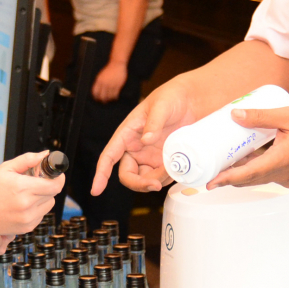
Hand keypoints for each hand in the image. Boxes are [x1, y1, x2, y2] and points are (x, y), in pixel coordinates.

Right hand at [0, 151, 63, 234]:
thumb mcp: (5, 168)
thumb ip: (27, 160)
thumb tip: (45, 154)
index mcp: (23, 189)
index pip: (55, 185)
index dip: (58, 177)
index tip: (54, 173)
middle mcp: (27, 206)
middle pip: (53, 194)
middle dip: (48, 185)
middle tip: (36, 181)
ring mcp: (27, 219)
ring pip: (48, 205)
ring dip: (43, 197)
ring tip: (27, 194)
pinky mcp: (26, 228)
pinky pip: (40, 215)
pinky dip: (36, 208)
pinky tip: (22, 204)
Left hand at [91, 59, 126, 101]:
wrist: (117, 64)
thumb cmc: (109, 69)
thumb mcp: (101, 75)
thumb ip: (98, 82)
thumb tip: (97, 91)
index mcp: (99, 80)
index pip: (95, 92)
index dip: (95, 97)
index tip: (97, 99)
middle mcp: (104, 83)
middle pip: (102, 96)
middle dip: (102, 100)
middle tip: (104, 101)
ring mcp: (111, 85)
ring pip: (109, 96)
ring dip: (109, 99)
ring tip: (109, 100)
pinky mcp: (118, 85)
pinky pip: (115, 95)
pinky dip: (114, 98)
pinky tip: (115, 98)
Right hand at [91, 77, 196, 194]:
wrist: (192, 101)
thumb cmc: (171, 97)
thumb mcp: (161, 106)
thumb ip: (154, 122)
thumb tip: (146, 140)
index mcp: (127, 133)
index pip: (109, 155)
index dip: (101, 173)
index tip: (96, 189)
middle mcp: (136, 148)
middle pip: (128, 175)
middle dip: (139, 184)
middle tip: (155, 184)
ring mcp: (150, 156)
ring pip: (146, 180)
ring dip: (157, 181)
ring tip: (173, 167)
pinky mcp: (164, 161)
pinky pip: (161, 178)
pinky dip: (167, 178)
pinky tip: (177, 168)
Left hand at [206, 105, 288, 189]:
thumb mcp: (287, 115)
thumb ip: (260, 116)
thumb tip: (234, 115)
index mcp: (282, 160)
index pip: (248, 174)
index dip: (226, 179)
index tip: (210, 182)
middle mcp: (284, 174)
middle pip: (250, 179)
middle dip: (229, 176)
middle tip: (209, 171)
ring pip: (259, 177)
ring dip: (242, 172)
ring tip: (223, 163)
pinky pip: (269, 175)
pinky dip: (256, 169)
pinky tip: (247, 157)